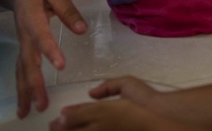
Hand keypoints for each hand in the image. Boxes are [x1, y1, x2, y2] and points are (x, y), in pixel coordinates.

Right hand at [8, 0, 87, 118]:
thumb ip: (68, 10)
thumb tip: (82, 29)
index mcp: (34, 19)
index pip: (42, 36)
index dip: (49, 50)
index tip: (60, 65)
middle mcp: (25, 35)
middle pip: (28, 62)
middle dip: (34, 84)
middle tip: (42, 104)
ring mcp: (22, 44)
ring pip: (21, 71)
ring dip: (24, 92)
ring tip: (27, 113)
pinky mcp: (23, 49)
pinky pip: (20, 71)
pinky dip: (21, 88)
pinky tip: (24, 104)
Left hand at [51, 99, 194, 130]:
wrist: (158, 118)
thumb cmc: (145, 101)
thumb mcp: (127, 84)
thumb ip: (108, 87)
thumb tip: (91, 93)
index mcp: (102, 110)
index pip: (77, 114)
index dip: (64, 117)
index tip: (56, 118)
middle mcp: (101, 125)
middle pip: (74, 128)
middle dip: (62, 128)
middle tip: (53, 126)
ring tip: (62, 130)